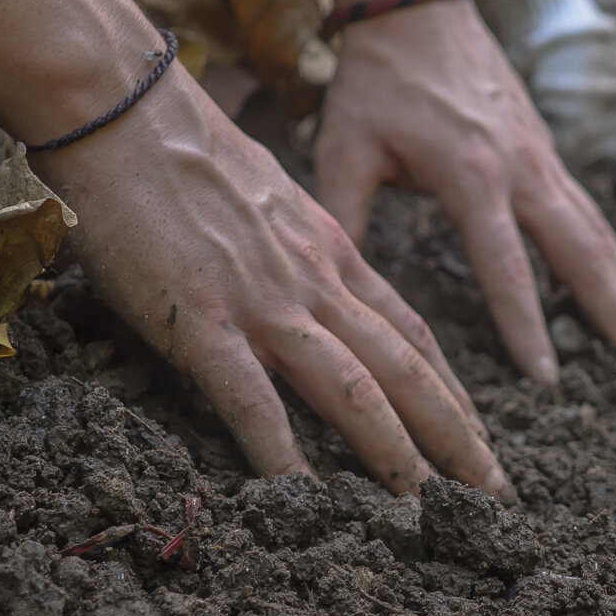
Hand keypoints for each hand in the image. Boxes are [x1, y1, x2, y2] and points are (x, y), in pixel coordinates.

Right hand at [30, 69, 507, 498]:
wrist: (123, 106)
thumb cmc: (179, 148)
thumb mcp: (267, 196)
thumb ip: (296, 244)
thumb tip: (307, 279)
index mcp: (332, 249)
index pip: (411, 330)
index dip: (451, 388)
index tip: (478, 434)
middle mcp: (315, 279)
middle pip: (405, 367)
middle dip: (456, 434)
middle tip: (492, 492)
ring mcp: (262, 300)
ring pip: (353, 388)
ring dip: (396, 454)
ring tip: (429, 508)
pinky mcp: (201, 318)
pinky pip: (253, 398)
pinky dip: (283, 453)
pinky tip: (303, 500)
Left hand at [311, 0, 615, 384]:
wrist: (417, 6)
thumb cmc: (376, 80)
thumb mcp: (345, 149)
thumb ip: (345, 218)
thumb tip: (333, 290)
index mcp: (470, 175)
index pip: (506, 265)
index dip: (526, 326)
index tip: (545, 379)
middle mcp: (521, 167)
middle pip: (582, 250)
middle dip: (614, 312)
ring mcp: (541, 155)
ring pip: (597, 231)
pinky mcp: (545, 148)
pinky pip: (586, 209)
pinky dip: (608, 253)